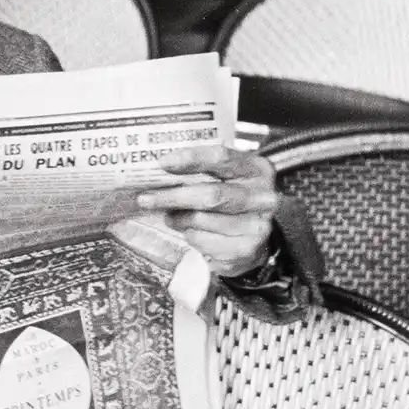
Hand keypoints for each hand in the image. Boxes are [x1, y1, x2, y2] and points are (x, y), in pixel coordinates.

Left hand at [137, 146, 280, 278]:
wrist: (257, 238)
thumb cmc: (233, 201)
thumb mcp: (226, 178)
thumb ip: (201, 172)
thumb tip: (158, 174)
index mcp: (257, 169)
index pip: (221, 159)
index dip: (191, 159)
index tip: (163, 162)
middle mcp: (262, 197)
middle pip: (210, 195)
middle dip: (173, 197)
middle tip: (146, 198)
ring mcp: (257, 225)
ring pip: (201, 221)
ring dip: (178, 219)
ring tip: (172, 216)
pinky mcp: (246, 249)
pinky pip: (202, 241)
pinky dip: (190, 236)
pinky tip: (194, 231)